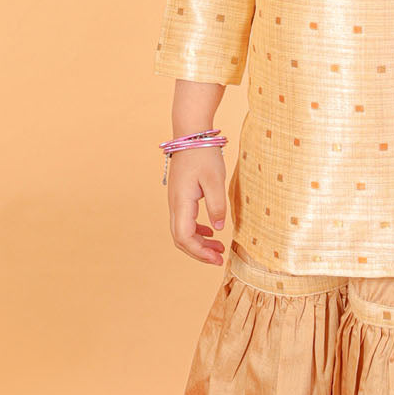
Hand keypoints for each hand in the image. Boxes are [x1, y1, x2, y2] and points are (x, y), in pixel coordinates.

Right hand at [167, 146, 227, 264]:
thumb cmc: (203, 155)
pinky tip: (210, 232)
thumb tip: (218, 228)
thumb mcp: (215, 179)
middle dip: (199, 252)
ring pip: (182, 231)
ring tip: (218, 249)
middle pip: (180, 238)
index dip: (199, 251)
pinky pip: (185, 221)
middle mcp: (175, 204)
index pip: (184, 237)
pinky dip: (197, 231)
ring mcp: (176, 201)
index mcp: (181, 202)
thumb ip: (217, 204)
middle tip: (219, 259)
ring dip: (199, 243)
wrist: (190, 135)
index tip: (217, 257)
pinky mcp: (181, 196)